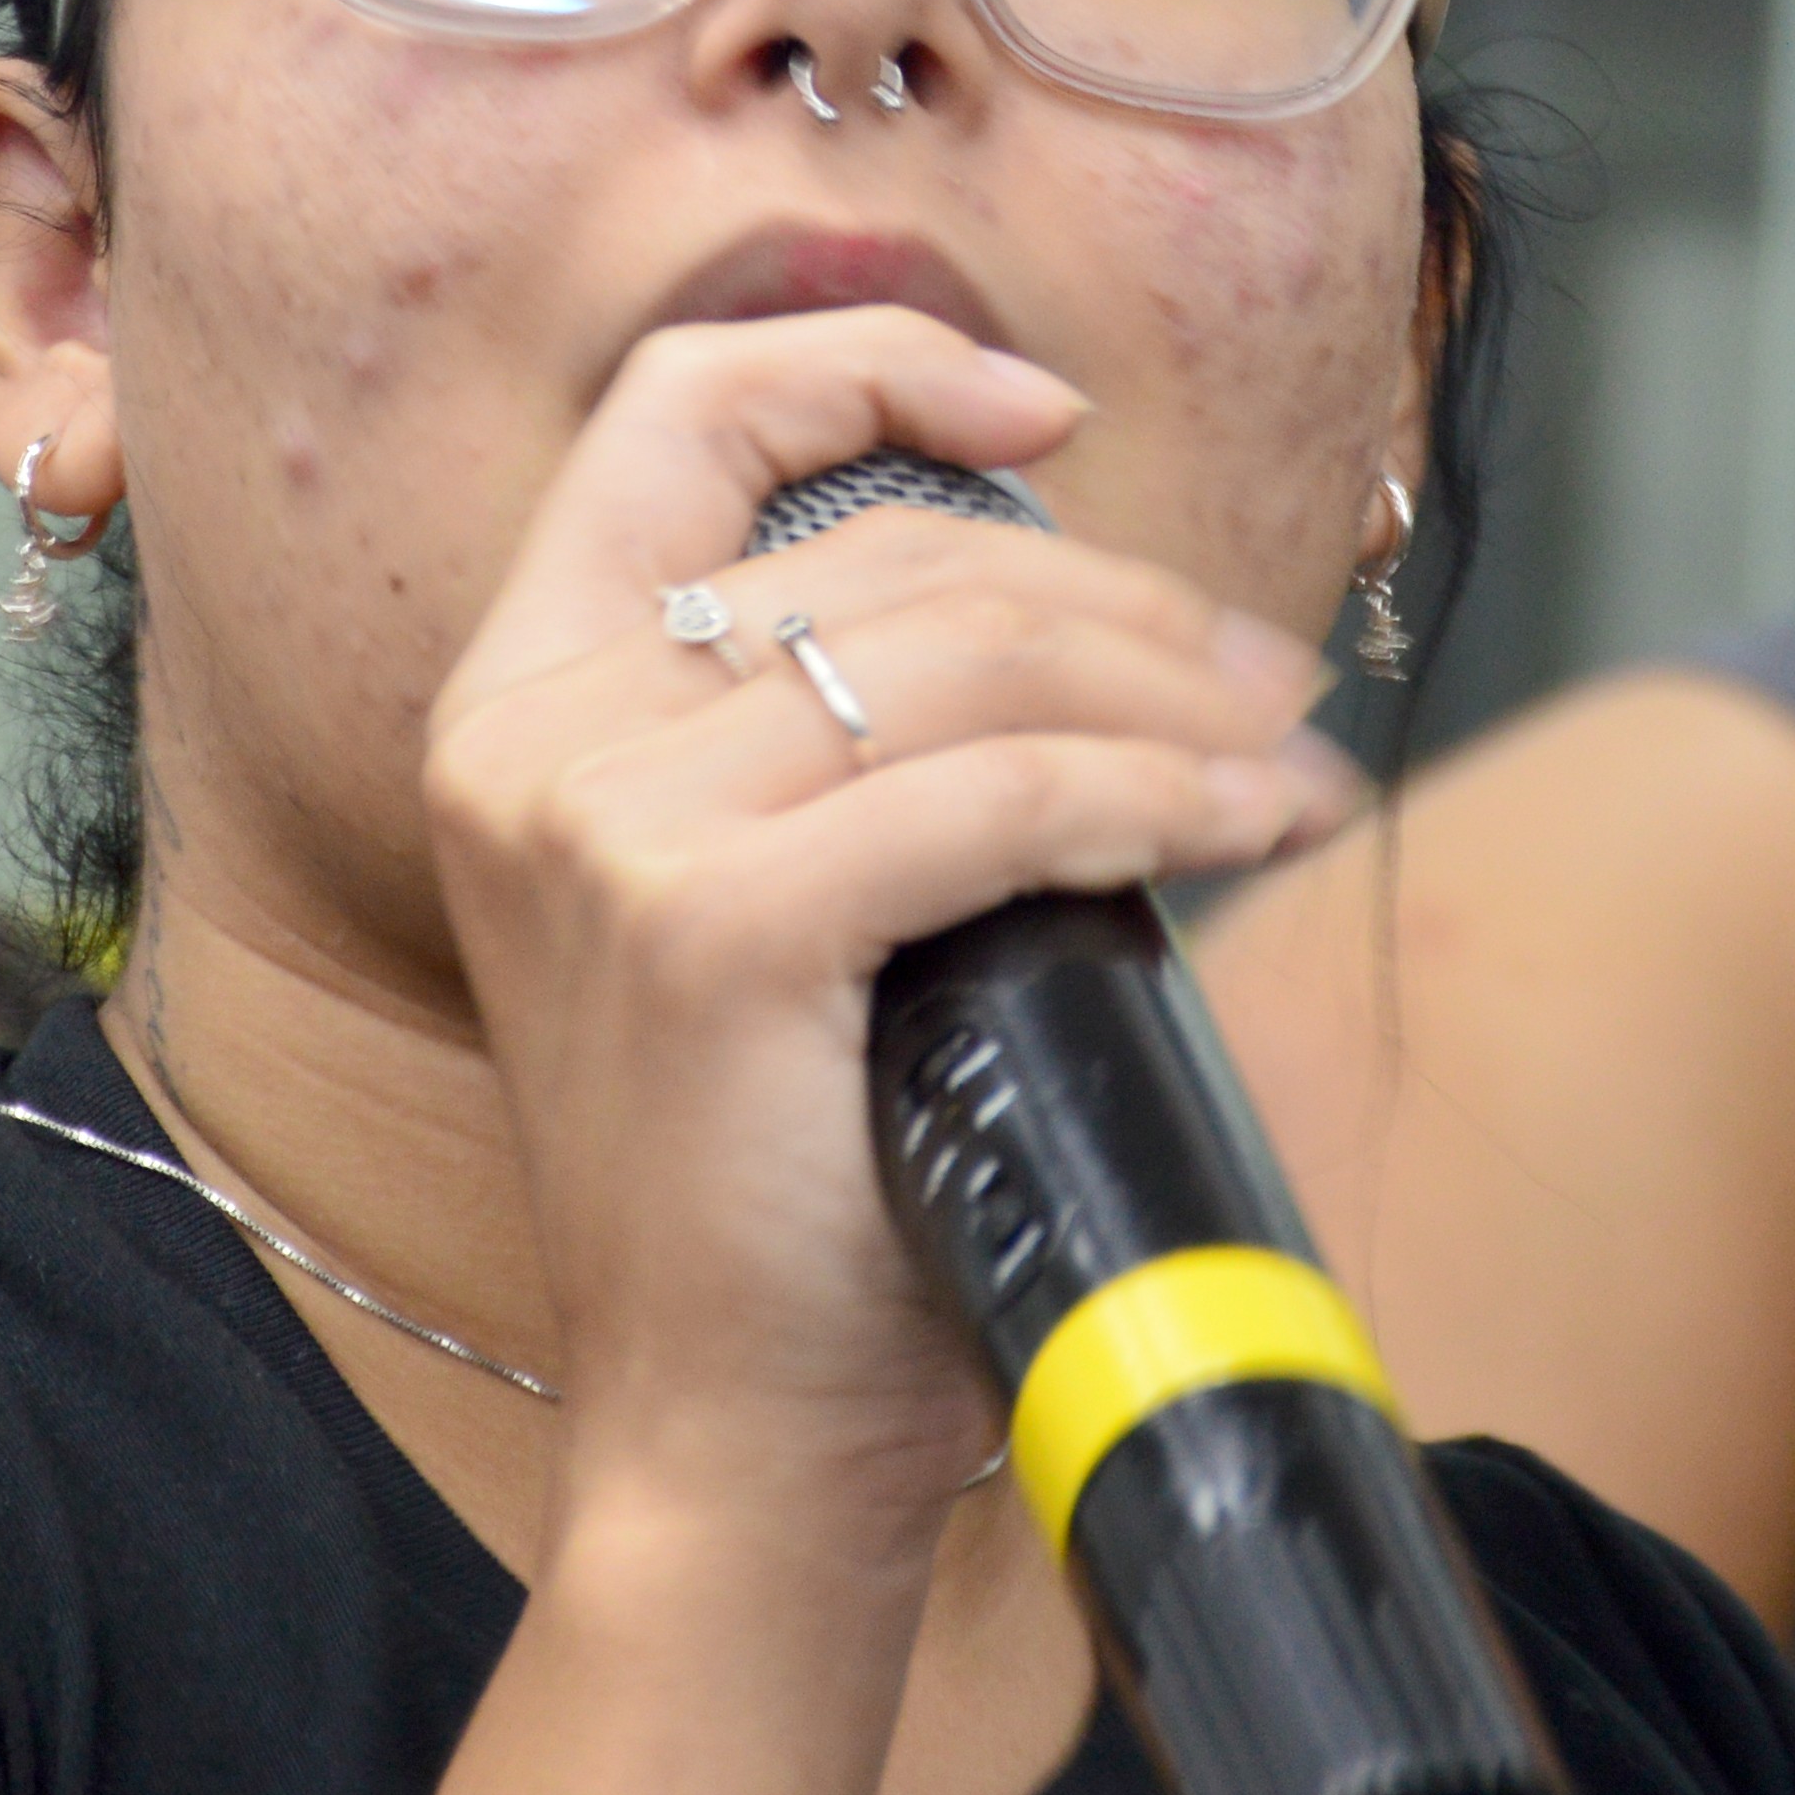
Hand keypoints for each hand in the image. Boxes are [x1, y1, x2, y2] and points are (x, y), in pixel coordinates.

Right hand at [402, 304, 1354, 1794]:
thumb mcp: (750, 894)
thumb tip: (1068, 597)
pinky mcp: (712, 924)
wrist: (727, 1432)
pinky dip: (1159, 794)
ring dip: (1169, 692)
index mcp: (514, 702)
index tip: (1035, 406)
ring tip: (1280, 750)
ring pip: (965, 663)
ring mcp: (606, 828)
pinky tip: (1252, 822)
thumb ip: (824, 729)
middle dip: (1107, 592)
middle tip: (1253, 664)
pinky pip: (1001, 796)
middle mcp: (530, 738)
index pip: (669, 417)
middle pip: (878, 550)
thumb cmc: (780, 1175)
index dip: (866, 361)